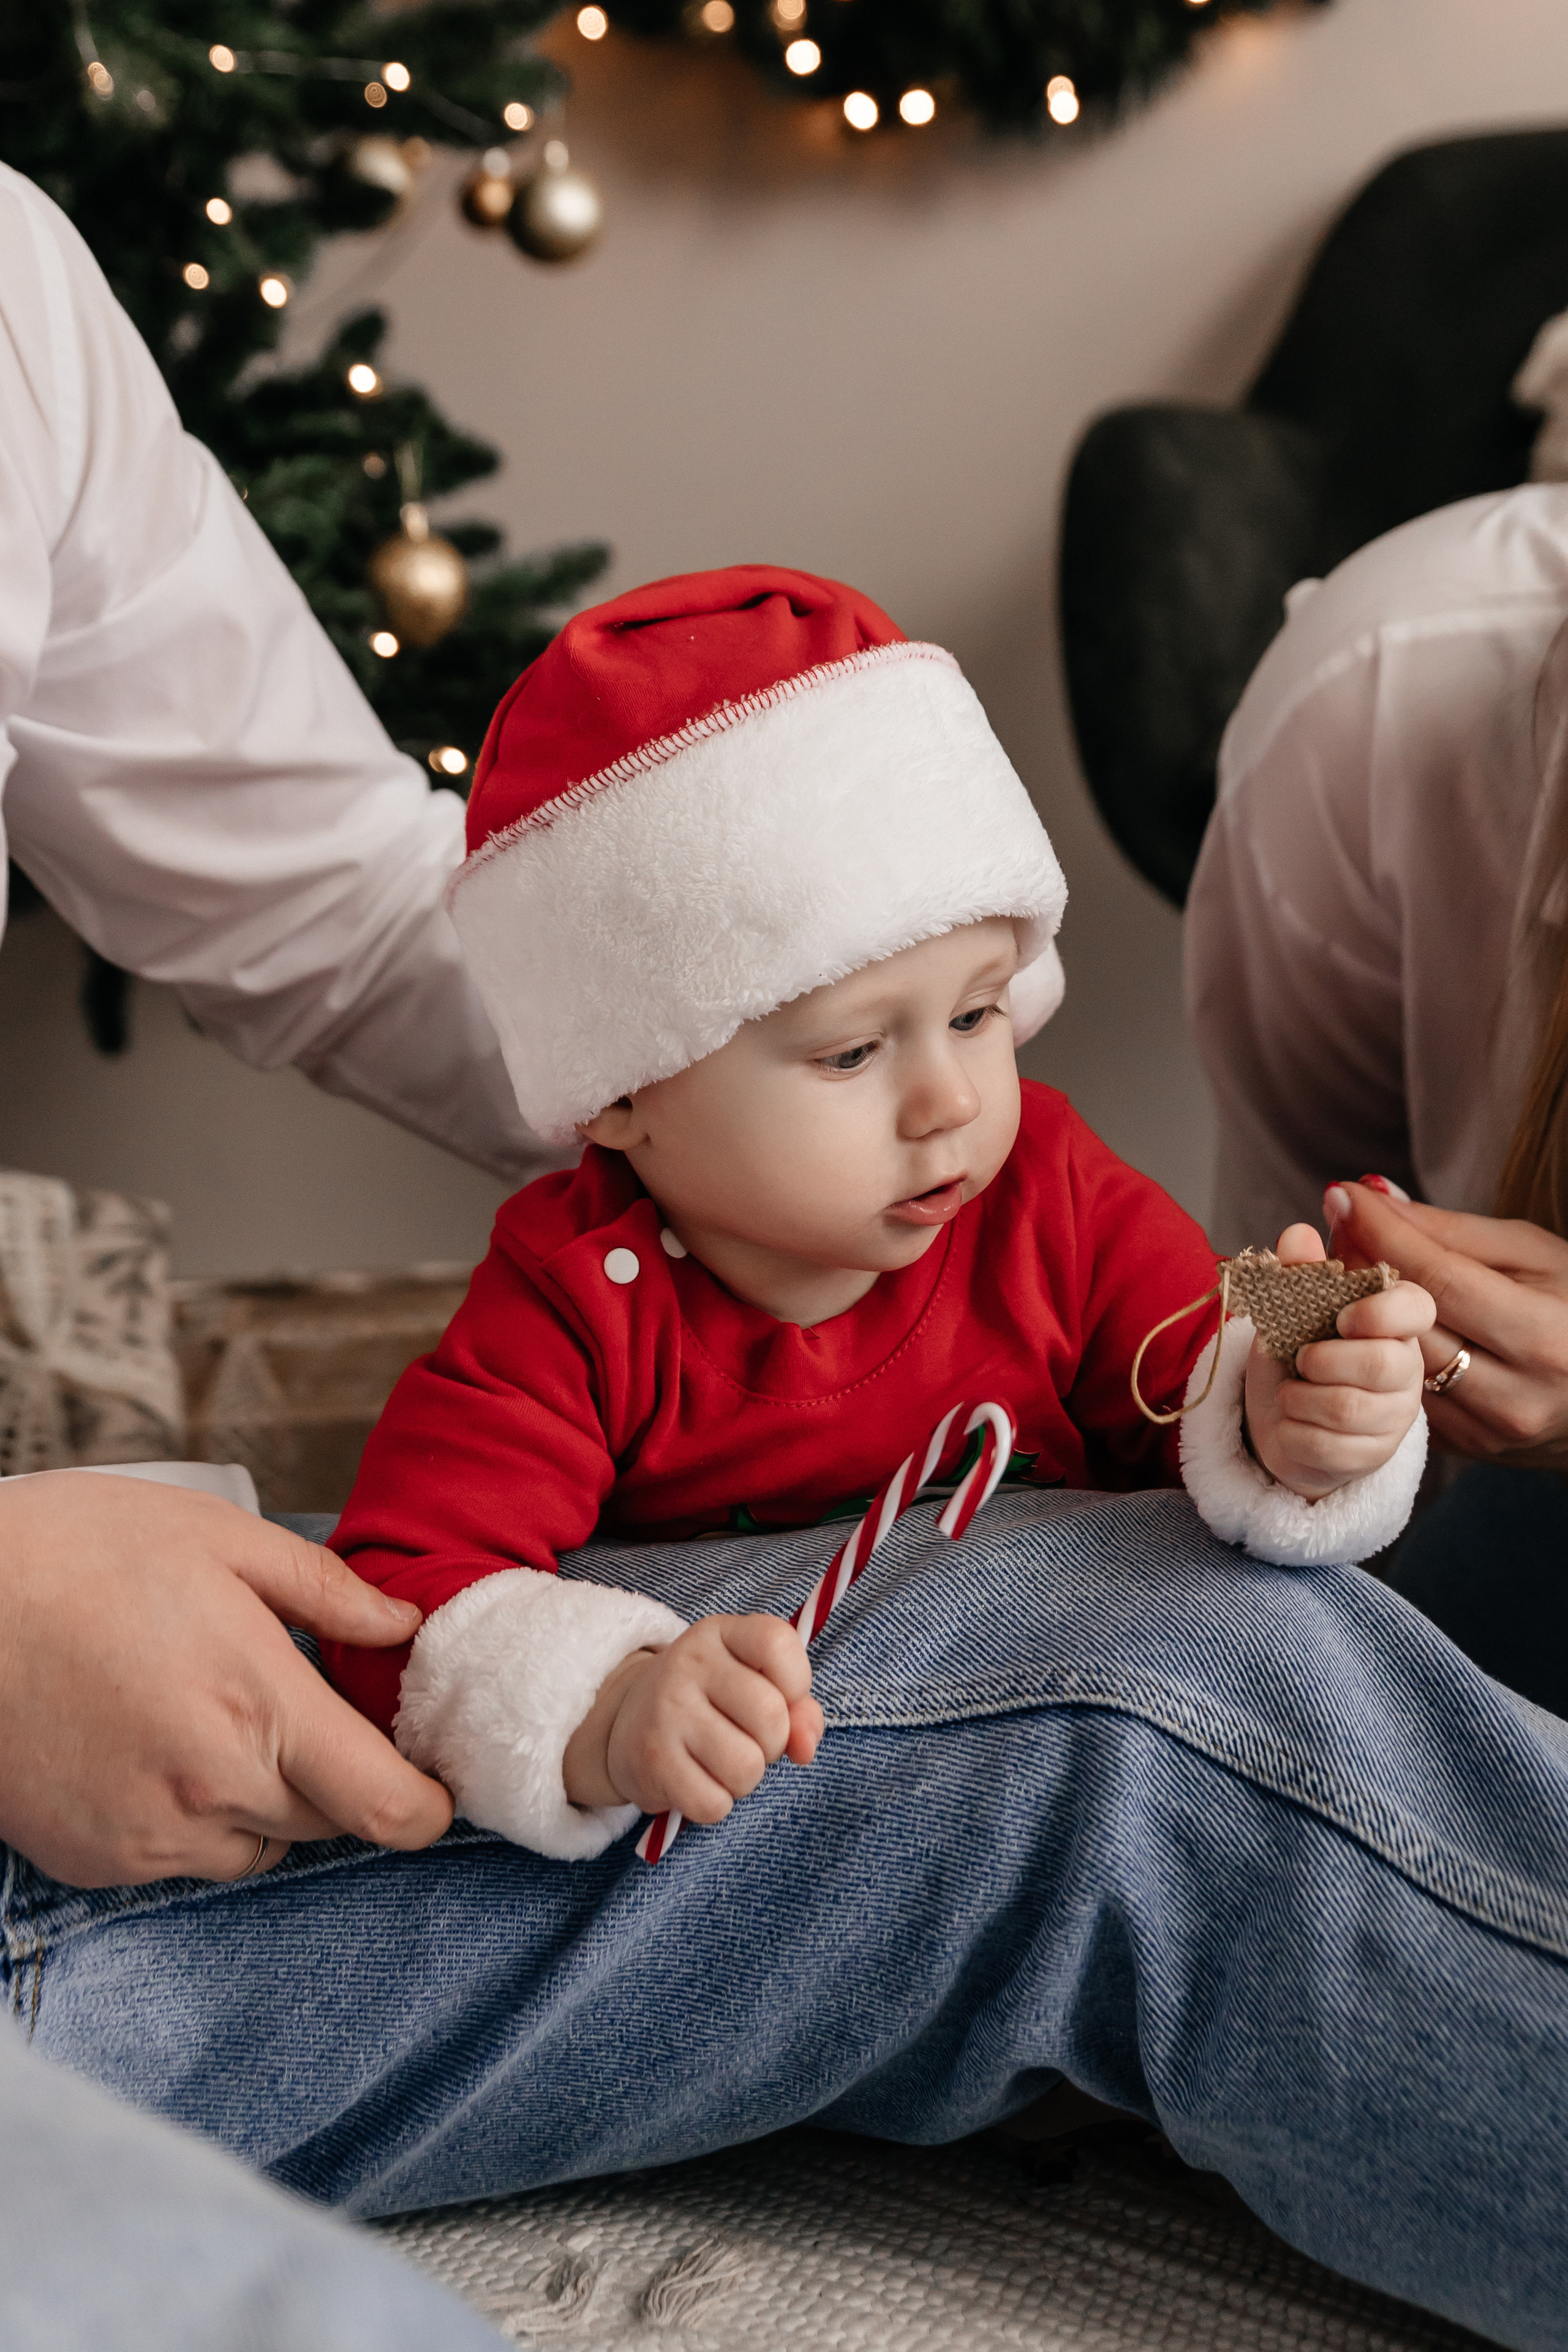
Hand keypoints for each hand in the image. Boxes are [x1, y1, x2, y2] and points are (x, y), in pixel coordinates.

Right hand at [0, 1472, 453, 1888]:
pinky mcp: (95, 1861)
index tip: (432, 1782)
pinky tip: (155, 1748)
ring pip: (257, 1850)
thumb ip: (325, 1590)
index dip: (428, 1806)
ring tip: (211, 1720)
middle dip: (336, 1779)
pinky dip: (192, 1821)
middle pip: (328, 1825)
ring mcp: (149, 1837)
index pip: (386, 1807)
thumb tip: (402, 1625)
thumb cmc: (75, 1553)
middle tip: (295, 1710)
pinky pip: (182, 1860)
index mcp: (258, 1707)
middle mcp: (211, 1791)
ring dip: (264, 1803)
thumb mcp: (218, 1536)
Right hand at [562, 1613, 822, 1822]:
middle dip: (773, 1743)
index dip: (796, 1681)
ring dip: (746, 1779)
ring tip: (723, 1762)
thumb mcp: (753, 1684)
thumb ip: (797, 1709)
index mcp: (719, 1633)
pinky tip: (698, 1781)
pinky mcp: (652, 1760)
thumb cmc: (710, 1703)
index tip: (780, 1696)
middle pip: (770, 1716)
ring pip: (746, 1767)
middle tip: (746, 1739)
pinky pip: (714, 1803)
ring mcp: (666, 1710)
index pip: (777, 1642)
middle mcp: (688, 1663)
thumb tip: (806, 1749)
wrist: (628, 1723)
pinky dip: (716, 1804)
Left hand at [1244, 1222, 1431, 1498]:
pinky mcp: (1373, 1457)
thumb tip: (1298, 1233)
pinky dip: (1292, 1431)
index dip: (1381, 1311)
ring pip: (1346, 1407)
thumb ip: (1296, 1273)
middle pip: (1381, 1363)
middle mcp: (1406, 1369)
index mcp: (1393, 1322)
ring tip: (1292, 1392)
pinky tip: (1294, 1424)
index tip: (1342, 1318)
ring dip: (1299, 1397)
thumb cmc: (1293, 1360)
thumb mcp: (1287, 1312)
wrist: (1277, 1422)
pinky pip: (1326, 1444)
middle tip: (1301, 1360)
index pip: (1419, 1306)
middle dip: (1322, 1360)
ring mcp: (1394, 1417)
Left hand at [1326, 1178, 1567, 1468]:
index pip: (1439, 1279)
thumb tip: (1373, 1198)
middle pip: (1408, 1327)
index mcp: (1542, 1336)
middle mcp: (1517, 1393)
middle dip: (1359, 1273)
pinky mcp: (1466, 1446)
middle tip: (1334, 1232)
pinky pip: (1405, 1395)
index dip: (1382, 1234)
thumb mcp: (1530, 1253)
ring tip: (1344, 1272)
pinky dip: (1381, 1356)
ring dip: (1359, 1317)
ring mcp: (1489, 1429)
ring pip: (1397, 1365)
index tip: (1342, 1196)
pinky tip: (1368, 1322)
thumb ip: (1450, 1230)